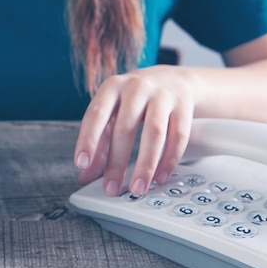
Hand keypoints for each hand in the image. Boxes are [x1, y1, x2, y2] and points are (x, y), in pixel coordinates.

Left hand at [74, 65, 200, 195]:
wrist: (173, 78)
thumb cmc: (134, 100)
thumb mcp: (113, 114)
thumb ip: (100, 143)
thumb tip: (85, 174)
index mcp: (112, 87)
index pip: (96, 114)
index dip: (87, 140)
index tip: (82, 163)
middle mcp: (136, 87)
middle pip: (125, 128)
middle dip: (117, 163)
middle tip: (111, 188)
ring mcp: (162, 94)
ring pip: (154, 133)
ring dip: (145, 164)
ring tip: (137, 188)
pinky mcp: (184, 104)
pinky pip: (178, 136)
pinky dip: (169, 159)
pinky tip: (160, 176)